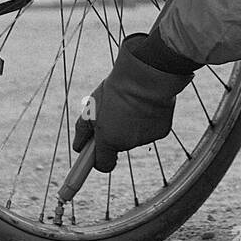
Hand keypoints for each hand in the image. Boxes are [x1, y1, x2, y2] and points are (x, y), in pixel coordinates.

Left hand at [72, 33, 194, 172]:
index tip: (95, 156)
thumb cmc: (116, 89)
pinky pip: (152, 128)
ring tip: (133, 101)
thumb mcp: (92, 107)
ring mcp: (146, 138)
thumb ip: (83, 130)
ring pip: (136, 135)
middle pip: (119, 145)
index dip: (98, 160)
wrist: (146, 75)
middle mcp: (127, 144)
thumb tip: (78, 147)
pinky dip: (150, 119)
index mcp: (108, 140)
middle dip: (116, 132)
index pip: (103, 165)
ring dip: (133, 123)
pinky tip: (148, 103)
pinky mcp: (162, 131)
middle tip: (115, 111)